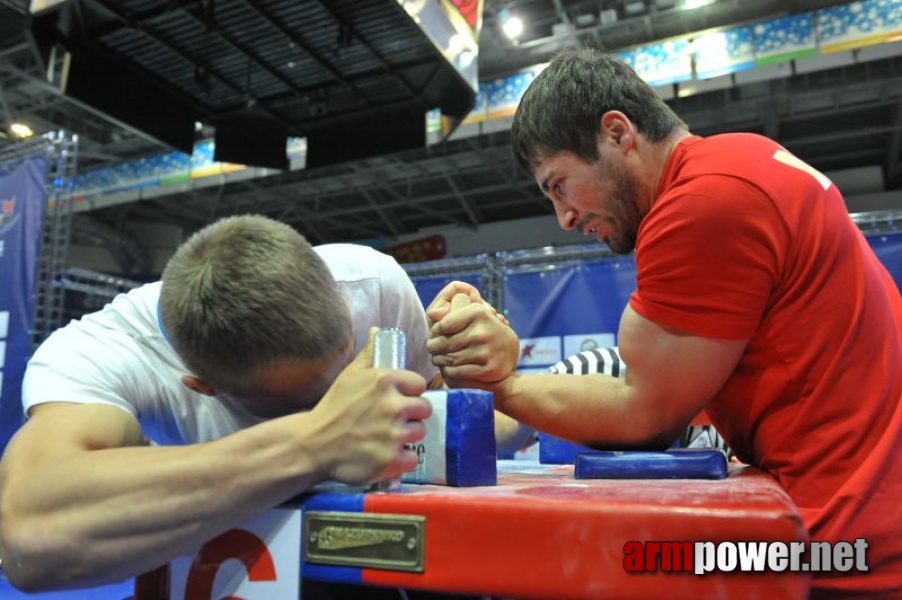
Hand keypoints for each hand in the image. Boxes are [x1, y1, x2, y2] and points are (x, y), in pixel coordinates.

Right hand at [308, 327, 432, 484]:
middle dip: (412, 414)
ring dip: (407, 436)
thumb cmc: (333, 408)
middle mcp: (393, 406)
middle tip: (394, 419)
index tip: (398, 399)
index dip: (410, 392)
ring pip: (420, 432)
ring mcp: (393, 434)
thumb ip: (369, 353)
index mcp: (385, 380)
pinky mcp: (391, 460)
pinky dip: (402, 459)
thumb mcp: (349, 375)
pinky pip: (413, 458)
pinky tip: (387, 454)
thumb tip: (378, 330)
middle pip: (424, 409)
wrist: (313, 444)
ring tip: (388, 437)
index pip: (419, 384)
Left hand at [426, 284, 519, 385]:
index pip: (444, 324)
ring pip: (450, 358)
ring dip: (439, 360)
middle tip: (431, 348)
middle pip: (445, 343)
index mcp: (478, 313)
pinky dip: (449, 371)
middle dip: (433, 347)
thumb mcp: (474, 314)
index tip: (434, 334)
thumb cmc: (485, 330)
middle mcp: (482, 331)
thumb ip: (454, 310)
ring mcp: (486, 351)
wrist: (509, 351)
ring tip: (436, 358)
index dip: (436, 330)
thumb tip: (431, 314)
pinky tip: (447, 368)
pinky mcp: (488, 369)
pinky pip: (458, 372)